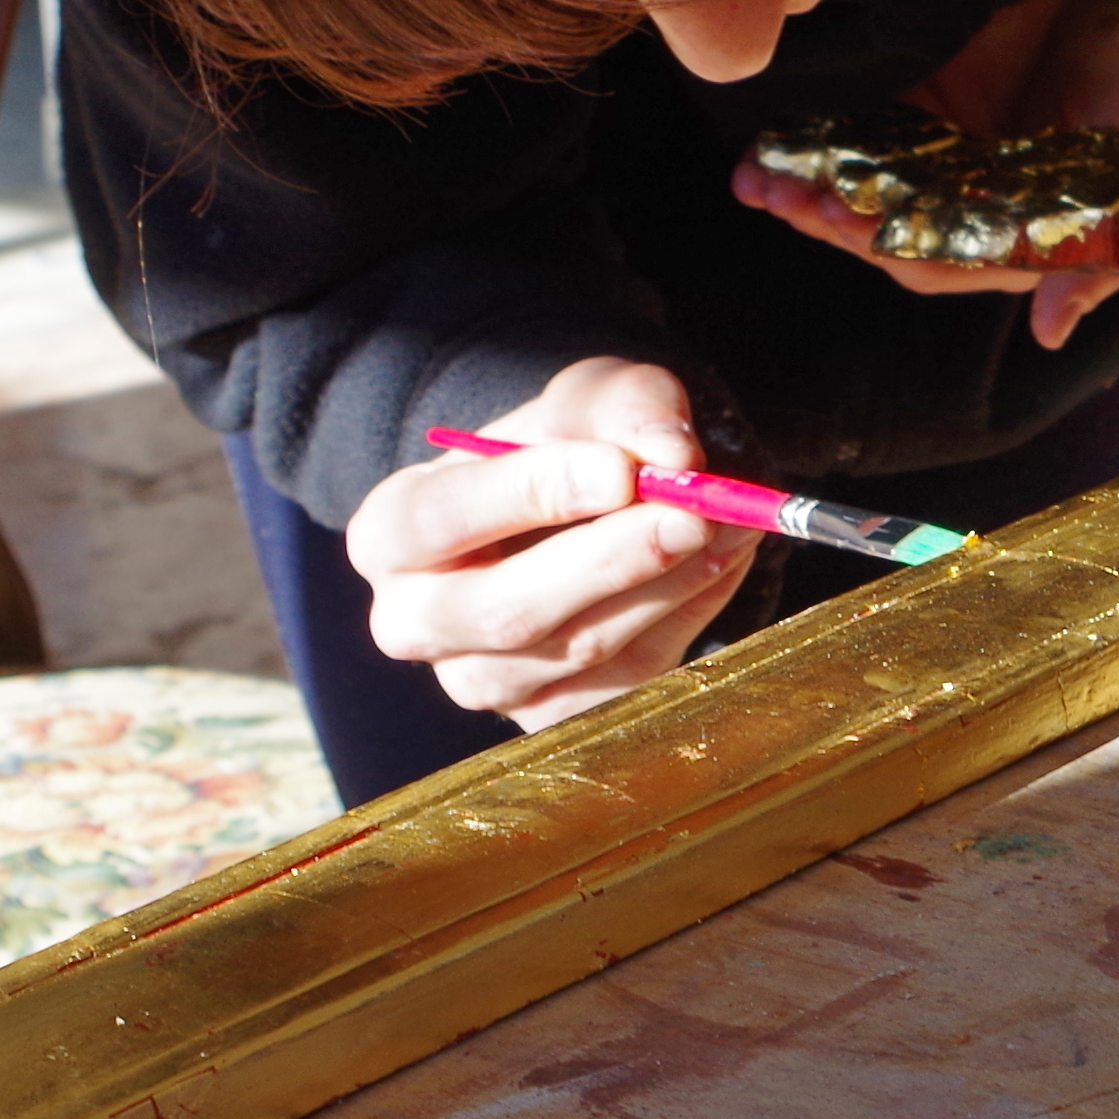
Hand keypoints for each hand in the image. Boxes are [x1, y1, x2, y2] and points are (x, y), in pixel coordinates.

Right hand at [346, 358, 761, 731]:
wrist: (570, 517)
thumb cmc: (558, 449)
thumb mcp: (583, 399)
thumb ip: (624, 407)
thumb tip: (673, 457)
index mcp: (389, 532)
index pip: (443, 518)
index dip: (533, 494)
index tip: (621, 470)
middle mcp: (414, 621)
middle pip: (505, 610)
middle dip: (608, 562)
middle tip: (691, 514)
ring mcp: (478, 683)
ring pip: (576, 652)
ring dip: (665, 587)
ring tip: (730, 525)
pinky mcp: (547, 719)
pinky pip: (623, 683)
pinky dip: (685, 619)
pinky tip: (719, 564)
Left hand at [731, 0, 1118, 349]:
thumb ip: (1091, 253)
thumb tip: (1050, 333)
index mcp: (1012, 237)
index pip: (936, 263)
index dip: (887, 248)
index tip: (843, 222)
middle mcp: (962, 207)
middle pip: (879, 232)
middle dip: (829, 220)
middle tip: (789, 198)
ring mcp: (928, 159)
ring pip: (853, 192)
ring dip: (802, 193)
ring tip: (760, 183)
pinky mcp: (905, 108)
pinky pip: (846, 139)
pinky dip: (804, 150)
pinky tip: (759, 155)